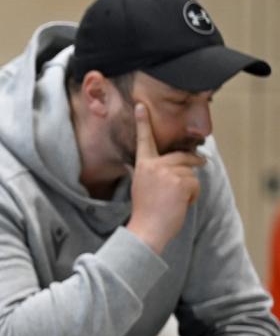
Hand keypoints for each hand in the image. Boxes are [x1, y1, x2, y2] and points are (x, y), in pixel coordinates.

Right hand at [125, 102, 204, 254]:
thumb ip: (157, 171)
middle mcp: (154, 166)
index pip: (144, 141)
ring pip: (191, 172)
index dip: (142, 122)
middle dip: (194, 163)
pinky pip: (195, 184)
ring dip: (190, 187)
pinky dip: (193, 196)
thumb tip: (183, 162)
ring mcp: (168, 173)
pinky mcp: (180, 182)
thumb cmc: (147, 212)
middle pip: (183, 156)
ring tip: (175, 201)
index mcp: (143, 166)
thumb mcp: (145, 186)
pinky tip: (180, 204)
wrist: (147, 229)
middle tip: (196, 172)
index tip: (140, 106)